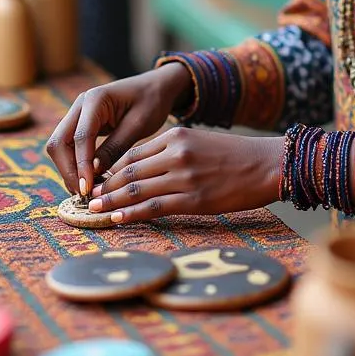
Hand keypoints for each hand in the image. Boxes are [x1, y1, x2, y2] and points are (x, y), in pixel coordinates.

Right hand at [46, 64, 191, 196]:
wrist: (156, 87)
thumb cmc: (151, 102)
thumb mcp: (138, 125)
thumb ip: (115, 147)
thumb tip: (92, 172)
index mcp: (95, 99)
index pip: (80, 136)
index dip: (81, 165)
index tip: (87, 190)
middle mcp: (80, 105)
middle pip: (59, 142)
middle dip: (68, 170)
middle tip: (85, 195)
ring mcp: (78, 114)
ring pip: (60, 146)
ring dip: (69, 169)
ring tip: (88, 191)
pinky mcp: (81, 124)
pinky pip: (70, 147)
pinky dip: (75, 164)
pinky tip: (89, 180)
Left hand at [87, 127, 283, 224]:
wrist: (266, 164)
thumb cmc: (233, 155)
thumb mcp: (198, 141)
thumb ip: (171, 151)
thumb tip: (142, 168)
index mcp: (176, 136)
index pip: (133, 153)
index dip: (113, 169)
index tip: (100, 180)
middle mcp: (176, 154)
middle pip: (130, 171)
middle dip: (107, 186)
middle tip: (88, 197)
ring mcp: (184, 177)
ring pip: (138, 189)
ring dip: (113, 201)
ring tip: (95, 210)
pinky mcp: (194, 200)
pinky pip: (155, 207)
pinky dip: (132, 213)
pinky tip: (118, 219)